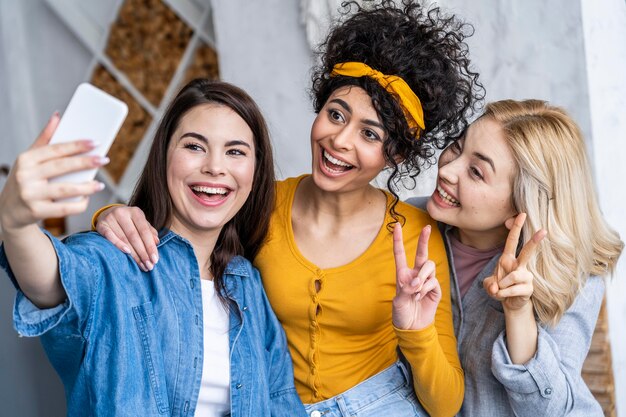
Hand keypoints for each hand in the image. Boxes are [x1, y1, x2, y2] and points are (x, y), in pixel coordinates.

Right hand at [0, 113, 106, 232]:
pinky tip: (87, 199)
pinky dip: (79, 204)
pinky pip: (64, 208)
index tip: (96, 142)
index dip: (77, 145)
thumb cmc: (25, 179)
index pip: (55, 149)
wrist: (9, 211)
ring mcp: (30, 195)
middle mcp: (25, 176)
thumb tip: (58, 115)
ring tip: (100, 185)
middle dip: (86, 162)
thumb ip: (45, 139)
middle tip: (104, 160)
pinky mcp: (36, 212)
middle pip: (62, 167)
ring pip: (65, 189)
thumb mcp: (29, 159)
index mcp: (26, 159)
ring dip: (86, 187)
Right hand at [96, 206, 158, 270]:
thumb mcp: (141, 224)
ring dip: (133, 255)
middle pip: (134, 237)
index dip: (150, 246)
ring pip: (124, 239)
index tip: (155, 259)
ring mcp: (110, 218)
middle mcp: (123, 213)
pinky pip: (110, 237)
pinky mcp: (101, 225)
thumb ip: (150, 232)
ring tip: (141, 265)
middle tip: (149, 266)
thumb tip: (156, 242)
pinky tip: (127, 253)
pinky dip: (118, 245)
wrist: (109, 214)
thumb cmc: (130, 222)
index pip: (144, 231)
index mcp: (136, 212)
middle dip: (143, 253)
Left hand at [392, 223, 440, 329]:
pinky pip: (432, 281)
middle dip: (424, 240)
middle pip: (422, 253)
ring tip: (416, 290)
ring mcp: (426, 281)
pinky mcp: (435, 289)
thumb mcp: (398, 301)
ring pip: (429, 266)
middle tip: (427, 227)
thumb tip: (417, 282)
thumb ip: (406, 289)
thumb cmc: (402, 313)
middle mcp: (415, 274)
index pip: (400, 254)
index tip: (397, 225)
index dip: (398, 240)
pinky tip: (420, 298)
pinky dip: (425, 289)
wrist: (413, 327)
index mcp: (402, 274)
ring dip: (422, 276)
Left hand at [483, 213, 546, 311]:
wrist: (509, 303)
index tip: (522, 214)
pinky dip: (503, 294)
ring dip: (501, 285)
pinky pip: (513, 289)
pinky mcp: (529, 288)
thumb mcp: (489, 285)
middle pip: (527, 251)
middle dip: (534, 241)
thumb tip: (495, 288)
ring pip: (514, 276)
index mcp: (508, 259)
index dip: (516, 227)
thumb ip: (489, 284)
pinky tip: (503, 295)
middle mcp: (519, 265)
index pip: (512, 240)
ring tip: (499, 289)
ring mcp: (526, 276)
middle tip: (544, 230)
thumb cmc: (499, 288)